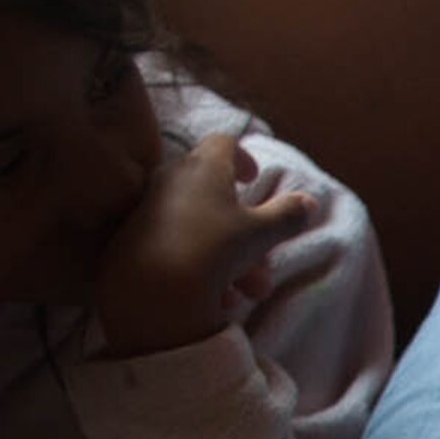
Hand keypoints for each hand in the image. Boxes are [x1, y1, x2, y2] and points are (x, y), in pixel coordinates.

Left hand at [93, 133, 318, 359]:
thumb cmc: (214, 249)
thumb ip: (287, 215)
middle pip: (210, 189)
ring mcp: (146, 206)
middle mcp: (171, 177)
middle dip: (241, 224)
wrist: (151, 289)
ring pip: (195, 222)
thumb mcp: (260, 234)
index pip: (224, 142)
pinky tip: (212, 296)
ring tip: (243, 292)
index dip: (243, 157)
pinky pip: (172, 242)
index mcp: (204, 166)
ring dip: (225, 254)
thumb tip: (310, 202)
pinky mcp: (129, 235)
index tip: (253, 179)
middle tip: (260, 257)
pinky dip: (196, 263)